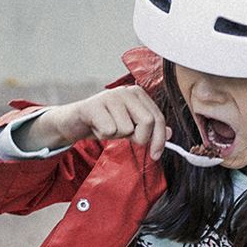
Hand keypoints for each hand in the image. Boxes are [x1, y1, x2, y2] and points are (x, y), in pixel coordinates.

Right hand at [20, 88, 170, 158]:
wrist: (75, 121)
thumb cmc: (105, 123)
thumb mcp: (130, 126)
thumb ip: (149, 129)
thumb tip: (170, 134)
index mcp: (138, 94)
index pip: (158, 118)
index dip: (159, 139)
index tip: (156, 155)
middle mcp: (126, 91)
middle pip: (147, 122)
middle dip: (139, 138)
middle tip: (125, 138)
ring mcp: (109, 96)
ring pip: (126, 128)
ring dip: (116, 136)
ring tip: (106, 128)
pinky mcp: (94, 105)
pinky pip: (109, 130)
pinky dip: (103, 135)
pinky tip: (96, 127)